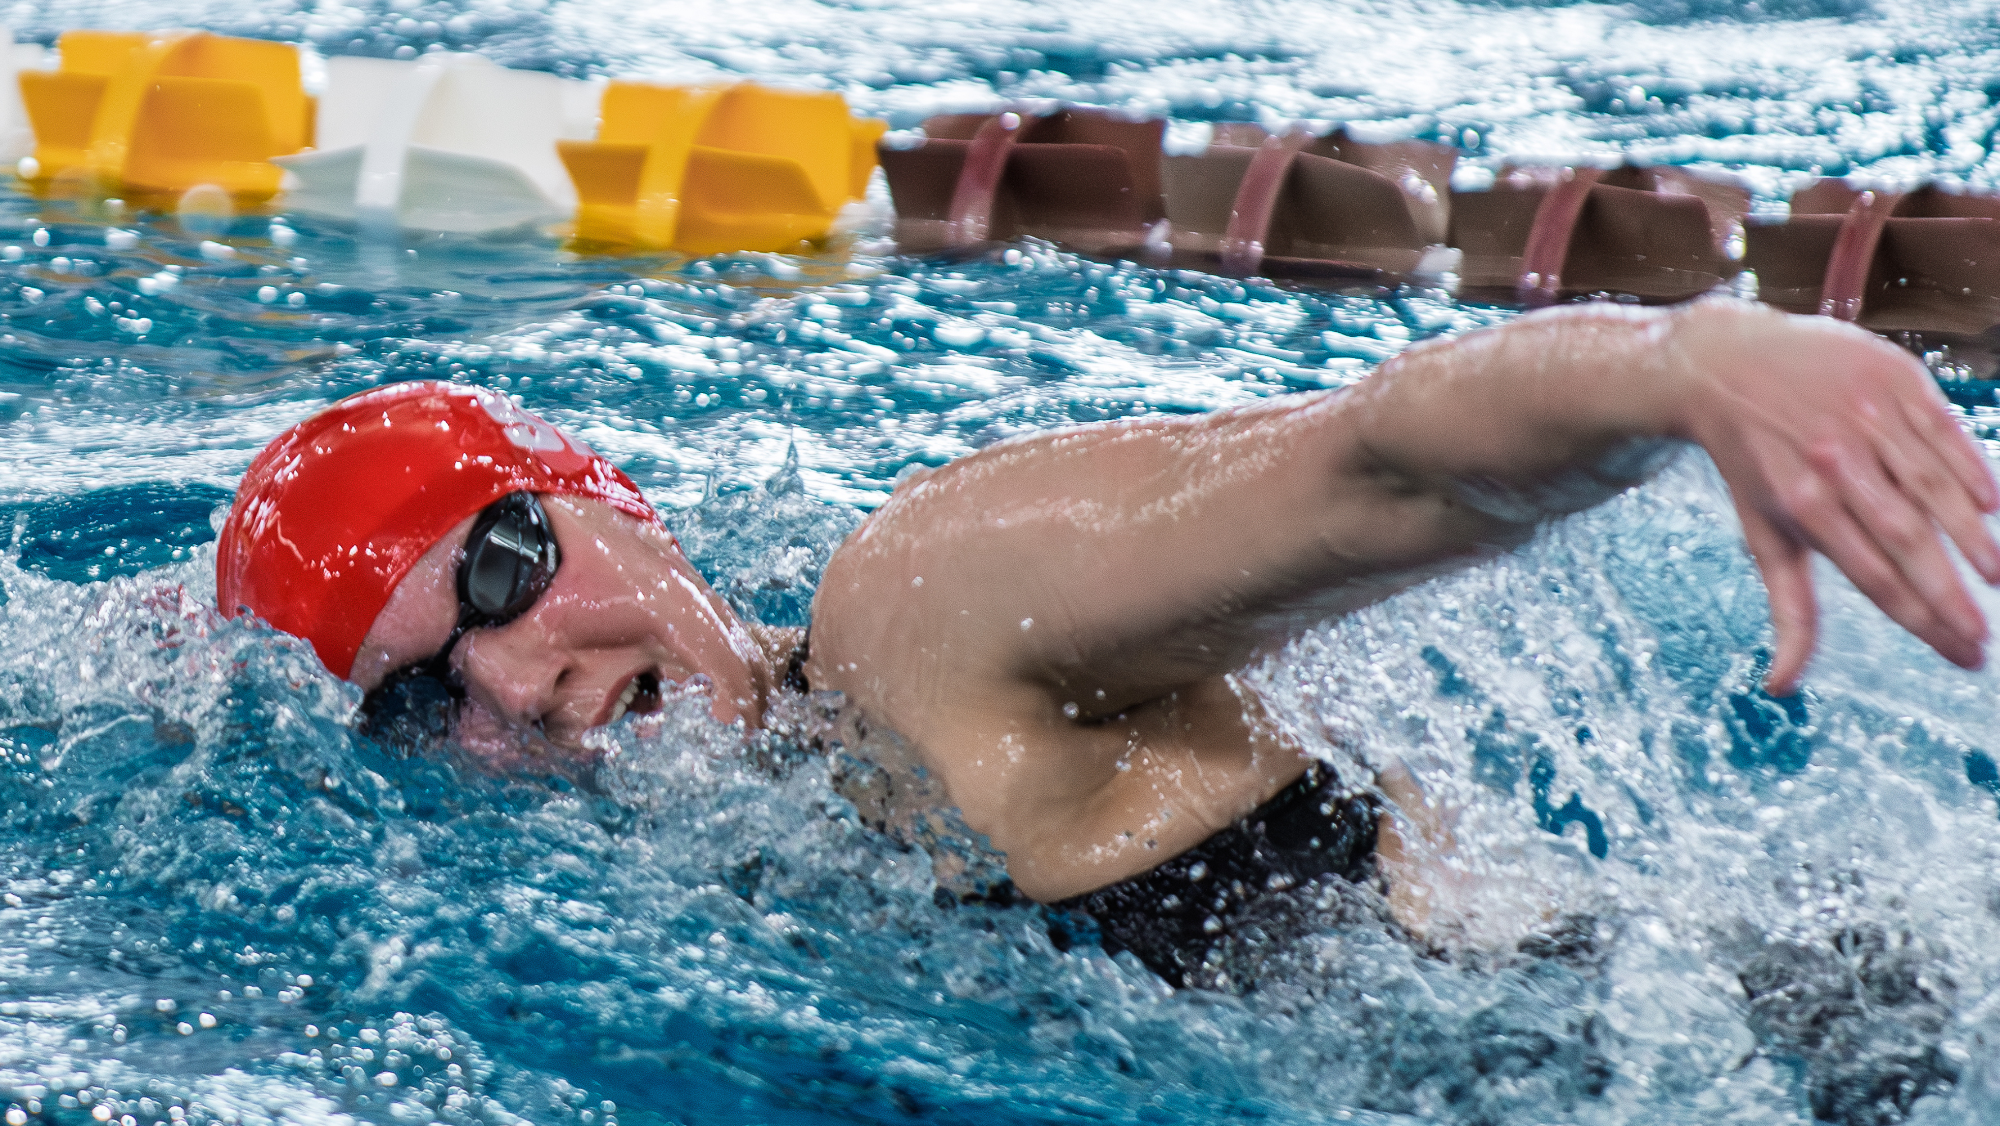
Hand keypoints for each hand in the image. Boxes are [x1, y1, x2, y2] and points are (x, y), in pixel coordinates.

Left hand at [1662, 300, 1999, 693]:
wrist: (1728, 362)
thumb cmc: (1755, 461)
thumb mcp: (1763, 532)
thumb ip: (1789, 609)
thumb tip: (1780, 686)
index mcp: (1803, 504)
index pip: (1874, 577)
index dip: (1922, 621)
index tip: (1963, 654)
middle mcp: (1836, 462)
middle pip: (1907, 539)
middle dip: (1951, 593)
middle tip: (1983, 637)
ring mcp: (1867, 417)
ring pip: (1934, 486)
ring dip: (1974, 539)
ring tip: (1997, 581)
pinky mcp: (1895, 379)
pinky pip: (1945, 432)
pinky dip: (1973, 471)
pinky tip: (1992, 511)